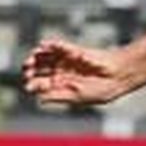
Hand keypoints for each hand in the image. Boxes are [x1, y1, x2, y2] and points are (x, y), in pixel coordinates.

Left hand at [21, 38, 145, 105]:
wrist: (118, 76)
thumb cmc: (102, 90)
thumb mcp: (77, 96)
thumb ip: (58, 96)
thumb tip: (39, 100)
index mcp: (62, 87)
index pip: (42, 85)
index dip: (33, 84)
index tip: (28, 85)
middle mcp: (62, 73)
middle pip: (41, 69)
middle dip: (31, 69)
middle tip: (27, 69)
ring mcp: (67, 61)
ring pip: (47, 57)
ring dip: (37, 56)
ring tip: (32, 57)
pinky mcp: (74, 51)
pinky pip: (59, 46)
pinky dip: (51, 45)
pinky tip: (43, 46)